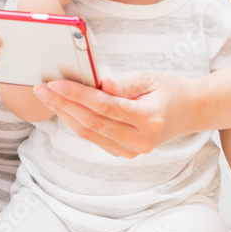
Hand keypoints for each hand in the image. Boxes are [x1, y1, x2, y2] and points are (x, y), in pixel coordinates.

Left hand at [33, 72, 191, 156]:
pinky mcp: (127, 153)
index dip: (77, 95)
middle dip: (63, 105)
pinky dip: (76, 123)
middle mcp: (142, 140)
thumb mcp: (150, 78)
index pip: (105, 107)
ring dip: (65, 115)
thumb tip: (98, 82)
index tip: (54, 83)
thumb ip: (123, 83)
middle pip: (92, 123)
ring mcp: (135, 151)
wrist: (190, 111)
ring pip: (90, 134)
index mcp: (150, 119)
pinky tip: (63, 108)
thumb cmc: (169, 90)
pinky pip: (95, 138)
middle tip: (40, 89)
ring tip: (46, 97)